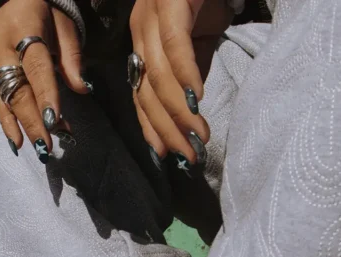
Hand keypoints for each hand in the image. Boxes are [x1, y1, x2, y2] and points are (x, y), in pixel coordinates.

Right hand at [0, 0, 87, 159]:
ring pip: (6, 101)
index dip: (45, 94)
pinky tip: (18, 144)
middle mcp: (2, 50)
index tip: (54, 120)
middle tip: (48, 146)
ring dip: (23, 127)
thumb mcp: (63, 25)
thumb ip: (71, 57)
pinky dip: (8, 125)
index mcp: (23, 30)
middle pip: (18, 90)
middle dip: (33, 120)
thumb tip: (83, 89)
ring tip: (40, 150)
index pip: (36, 67)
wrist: (10, 1)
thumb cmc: (44, 12)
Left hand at [129, 0, 219, 165]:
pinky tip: (195, 100)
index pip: (141, 93)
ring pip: (159, 76)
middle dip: (167, 129)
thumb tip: (189, 108)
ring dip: (178, 112)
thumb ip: (191, 69)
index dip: (152, 126)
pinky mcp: (170, 3)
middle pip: (146, 92)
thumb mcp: (200, 36)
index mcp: (143, 42)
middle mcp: (140, 31)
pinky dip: (185, 75)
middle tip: (187, 157)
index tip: (167, 155)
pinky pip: (175, 47)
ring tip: (197, 137)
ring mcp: (151, 16)